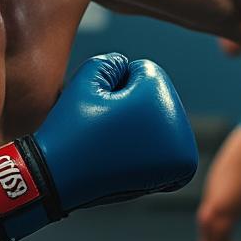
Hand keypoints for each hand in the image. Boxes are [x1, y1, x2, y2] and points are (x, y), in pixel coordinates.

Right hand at [0, 53, 197, 240]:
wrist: (58, 180)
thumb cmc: (71, 129)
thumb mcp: (86, 78)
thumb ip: (113, 60)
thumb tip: (129, 68)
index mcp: (160, 100)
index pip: (145, 72)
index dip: (116, 84)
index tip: (101, 108)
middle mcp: (180, 130)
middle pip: (158, 95)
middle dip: (134, 103)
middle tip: (106, 128)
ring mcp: (182, 154)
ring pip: (162, 117)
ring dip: (144, 124)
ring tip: (114, 142)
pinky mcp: (179, 172)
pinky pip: (169, 143)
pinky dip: (153, 146)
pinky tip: (130, 154)